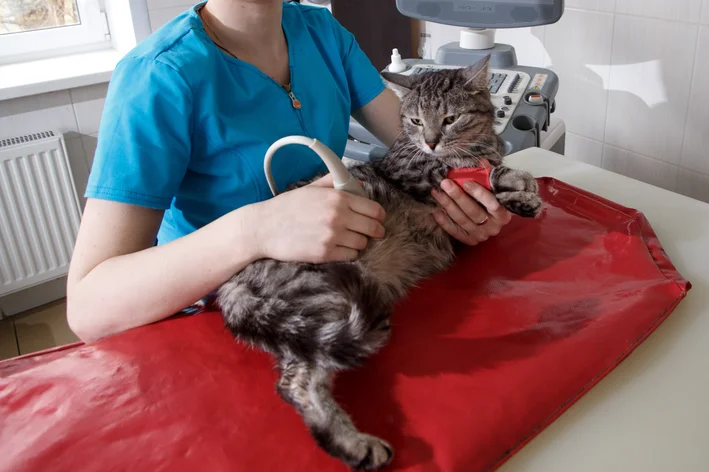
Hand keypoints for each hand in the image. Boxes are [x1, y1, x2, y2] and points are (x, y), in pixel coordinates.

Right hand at [253, 174, 385, 262]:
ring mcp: (332, 236)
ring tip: (350, 239)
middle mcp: (338, 216)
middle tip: (372, 232)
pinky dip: (349, 253)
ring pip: (363, 243)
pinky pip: (351, 256)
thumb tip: (359, 183)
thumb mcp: (311, 188)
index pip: (373, 209)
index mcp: (337, 198)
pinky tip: (340, 248)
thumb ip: (336, 183)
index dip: (379, 215)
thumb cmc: (286, 207)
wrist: (264, 228)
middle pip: (373, 228)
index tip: (377, 219)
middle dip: (375, 231)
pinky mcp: (325, 253)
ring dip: (360, 242)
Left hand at [431, 179, 511, 245]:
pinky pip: (455, 231)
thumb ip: (489, 175)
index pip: (492, 204)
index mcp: (503, 214)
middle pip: (474, 212)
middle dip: (458, 196)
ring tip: (437, 192)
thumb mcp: (495, 187)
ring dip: (447, 205)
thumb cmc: (495, 199)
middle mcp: (493, 227)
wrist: (495, 219)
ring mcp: (481, 235)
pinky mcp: (470, 240)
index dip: (478, 193)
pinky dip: (444, 221)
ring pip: (462, 220)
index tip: (466, 182)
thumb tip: (481, 161)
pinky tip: (435, 210)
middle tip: (445, 183)